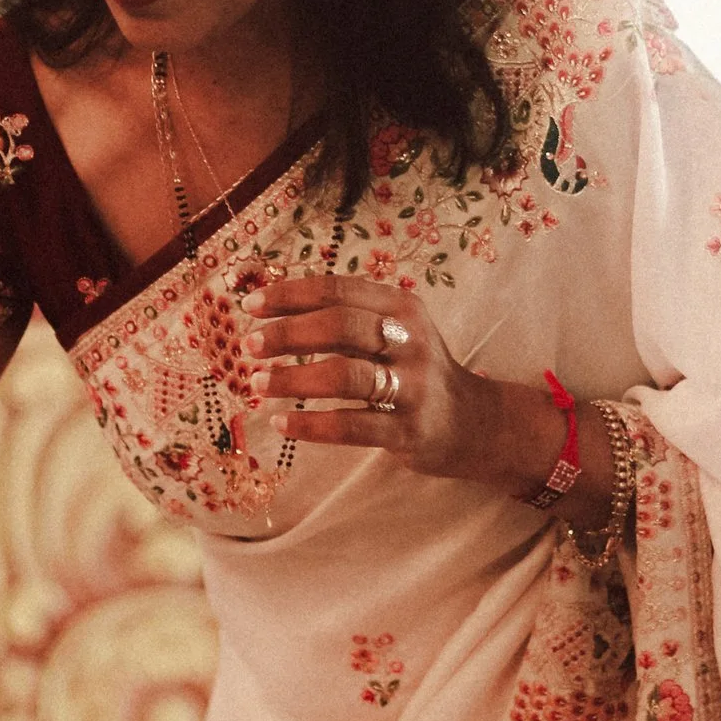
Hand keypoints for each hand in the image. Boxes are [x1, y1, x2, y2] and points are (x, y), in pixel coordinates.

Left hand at [243, 274, 563, 493]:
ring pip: (345, 375)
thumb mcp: (391, 330)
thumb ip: (343, 317)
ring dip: (294, 378)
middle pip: (341, 326)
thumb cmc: (413, 370)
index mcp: (401, 305)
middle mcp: (410, 340)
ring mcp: (412, 386)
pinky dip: (311, 425)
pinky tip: (282, 422)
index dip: (290, 295)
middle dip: (288, 334)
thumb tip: (269, 311)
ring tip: (258, 384)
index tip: (249, 307)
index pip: (338, 289)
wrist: (472, 423)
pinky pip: (352, 425)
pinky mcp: (409, 430)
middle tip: (249, 347)